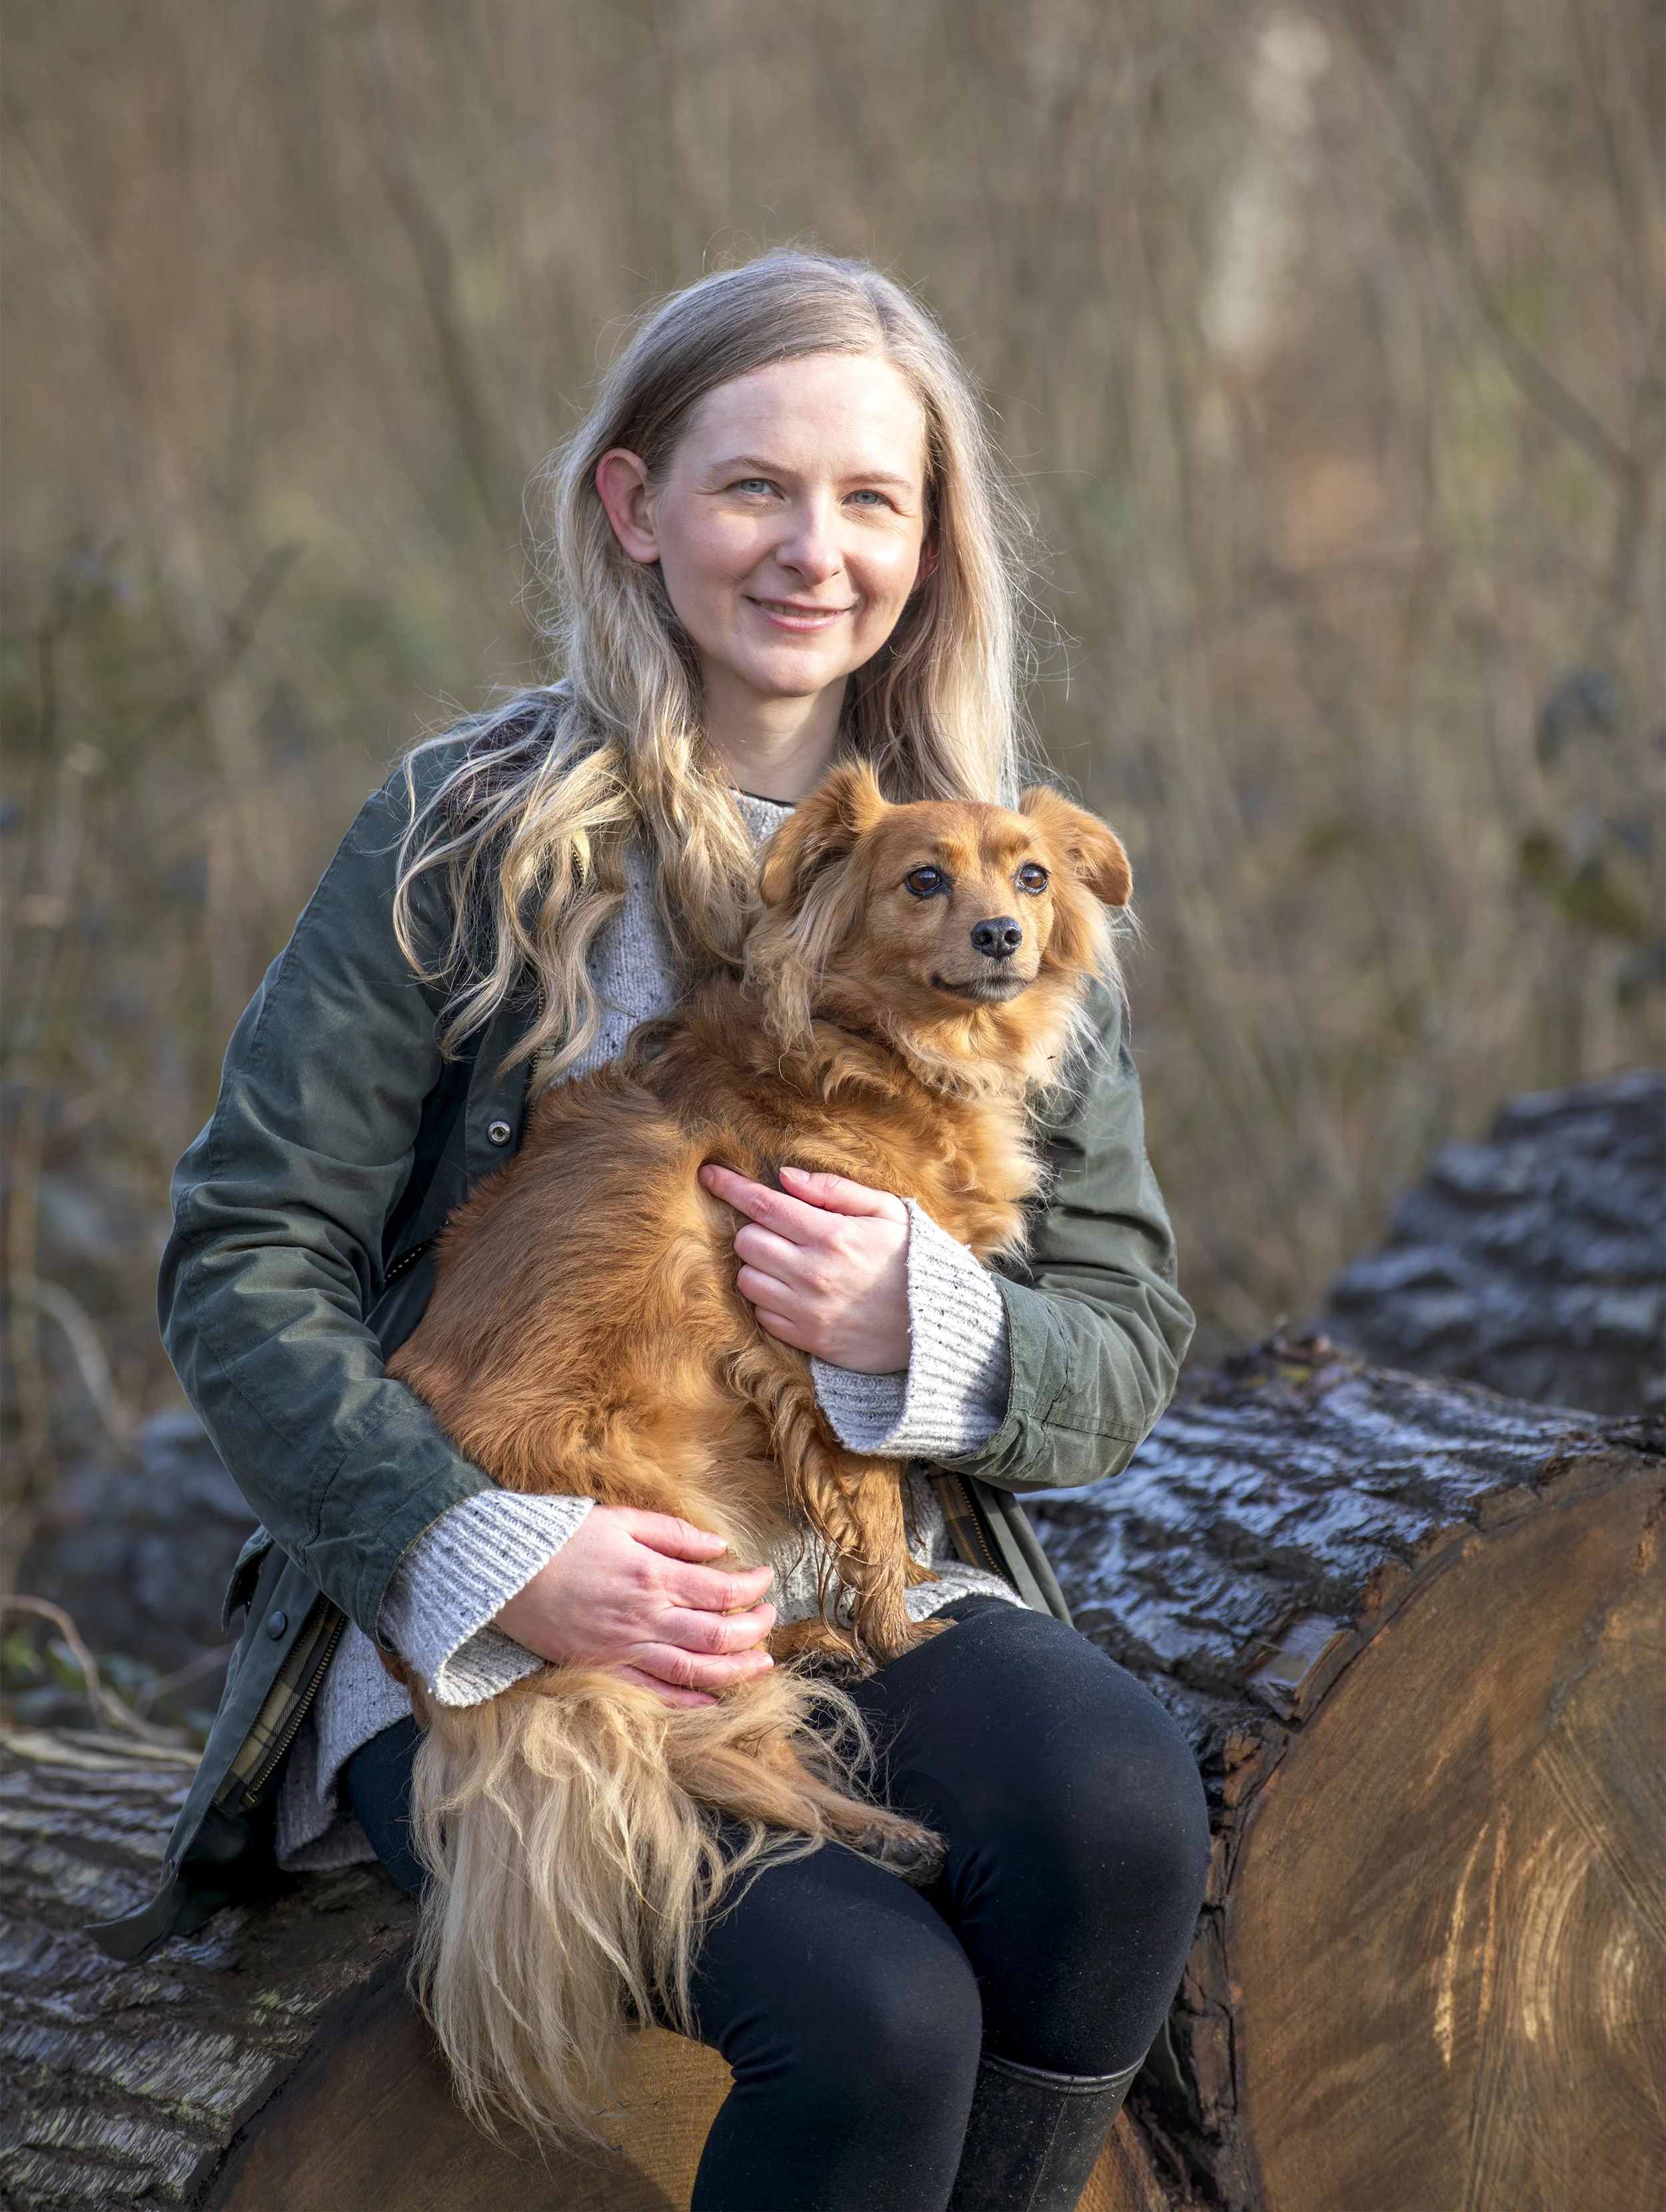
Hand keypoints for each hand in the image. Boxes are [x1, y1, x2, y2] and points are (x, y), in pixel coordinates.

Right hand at [494, 1504, 775, 1708]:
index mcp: (654, 1576)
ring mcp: (625, 1649)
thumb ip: (674, 1534)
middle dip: (755, 1629)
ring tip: (762, 1665)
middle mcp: (646, 1618)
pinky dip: (688, 1701)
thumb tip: (719, 1547)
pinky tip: (713, 1700)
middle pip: (719, 1634)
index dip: (753, 1587)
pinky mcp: (603, 1669)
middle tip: (769, 1619)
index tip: (765, 1578)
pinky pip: (654, 1693)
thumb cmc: (560, 1538)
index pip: (723, 1590)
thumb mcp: (621, 1519)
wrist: (504, 1573)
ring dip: (736, 1670)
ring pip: (696, 1670)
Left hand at [699, 1162, 910, 1372]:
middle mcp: (812, 1273)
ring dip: (758, 1266)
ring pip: (747, 1279)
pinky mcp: (806, 1339)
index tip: (708, 1174)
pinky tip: (795, 1293)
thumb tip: (786, 1177)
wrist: (936, 1325)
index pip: (763, 1204)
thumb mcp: (888, 1212)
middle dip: (755, 1230)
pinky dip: (768, 1301)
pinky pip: (761, 1315)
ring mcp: (806, 1310)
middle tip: (781, 1232)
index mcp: (832, 1235)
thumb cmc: (911, 1259)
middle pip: (746, 1241)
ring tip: (788, 1264)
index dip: (730, 1186)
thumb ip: (835, 1191)